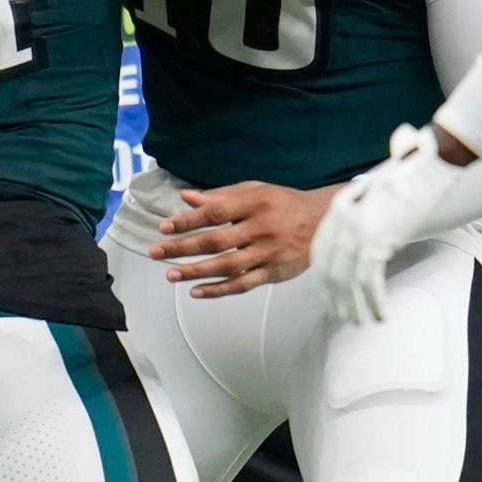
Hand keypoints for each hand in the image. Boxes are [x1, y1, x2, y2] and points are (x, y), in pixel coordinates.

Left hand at [154, 180, 332, 296]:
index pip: (215, 212)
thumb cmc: (285, 204)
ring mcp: (268, 253)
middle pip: (216, 240)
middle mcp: (262, 228)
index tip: (165, 228)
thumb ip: (222, 196)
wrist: (325, 223)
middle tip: (156, 252)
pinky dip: (219, 289)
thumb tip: (187, 198)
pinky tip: (197, 291)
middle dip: (183, 247)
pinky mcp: (274, 272)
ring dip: (196, 271)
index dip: (188, 221)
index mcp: (256, 202)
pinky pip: (243, 284)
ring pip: (227, 266)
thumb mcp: (256, 191)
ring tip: (171, 275)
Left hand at [307, 125, 481, 324]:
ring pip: (347, 281)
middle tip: (341, 318)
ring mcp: (357, 232)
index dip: (321, 281)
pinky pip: (371, 280)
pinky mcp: (378, 241)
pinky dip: (375, 301)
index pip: (320, 254)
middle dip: (335, 299)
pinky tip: (381, 315)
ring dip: (353, 306)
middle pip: (329, 271)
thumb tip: (365, 248)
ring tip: (359, 323)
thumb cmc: (406, 180)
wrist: (427, 168)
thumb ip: (362, 218)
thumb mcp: (375, 196)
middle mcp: (341, 222)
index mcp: (337, 210)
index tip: (326, 299)